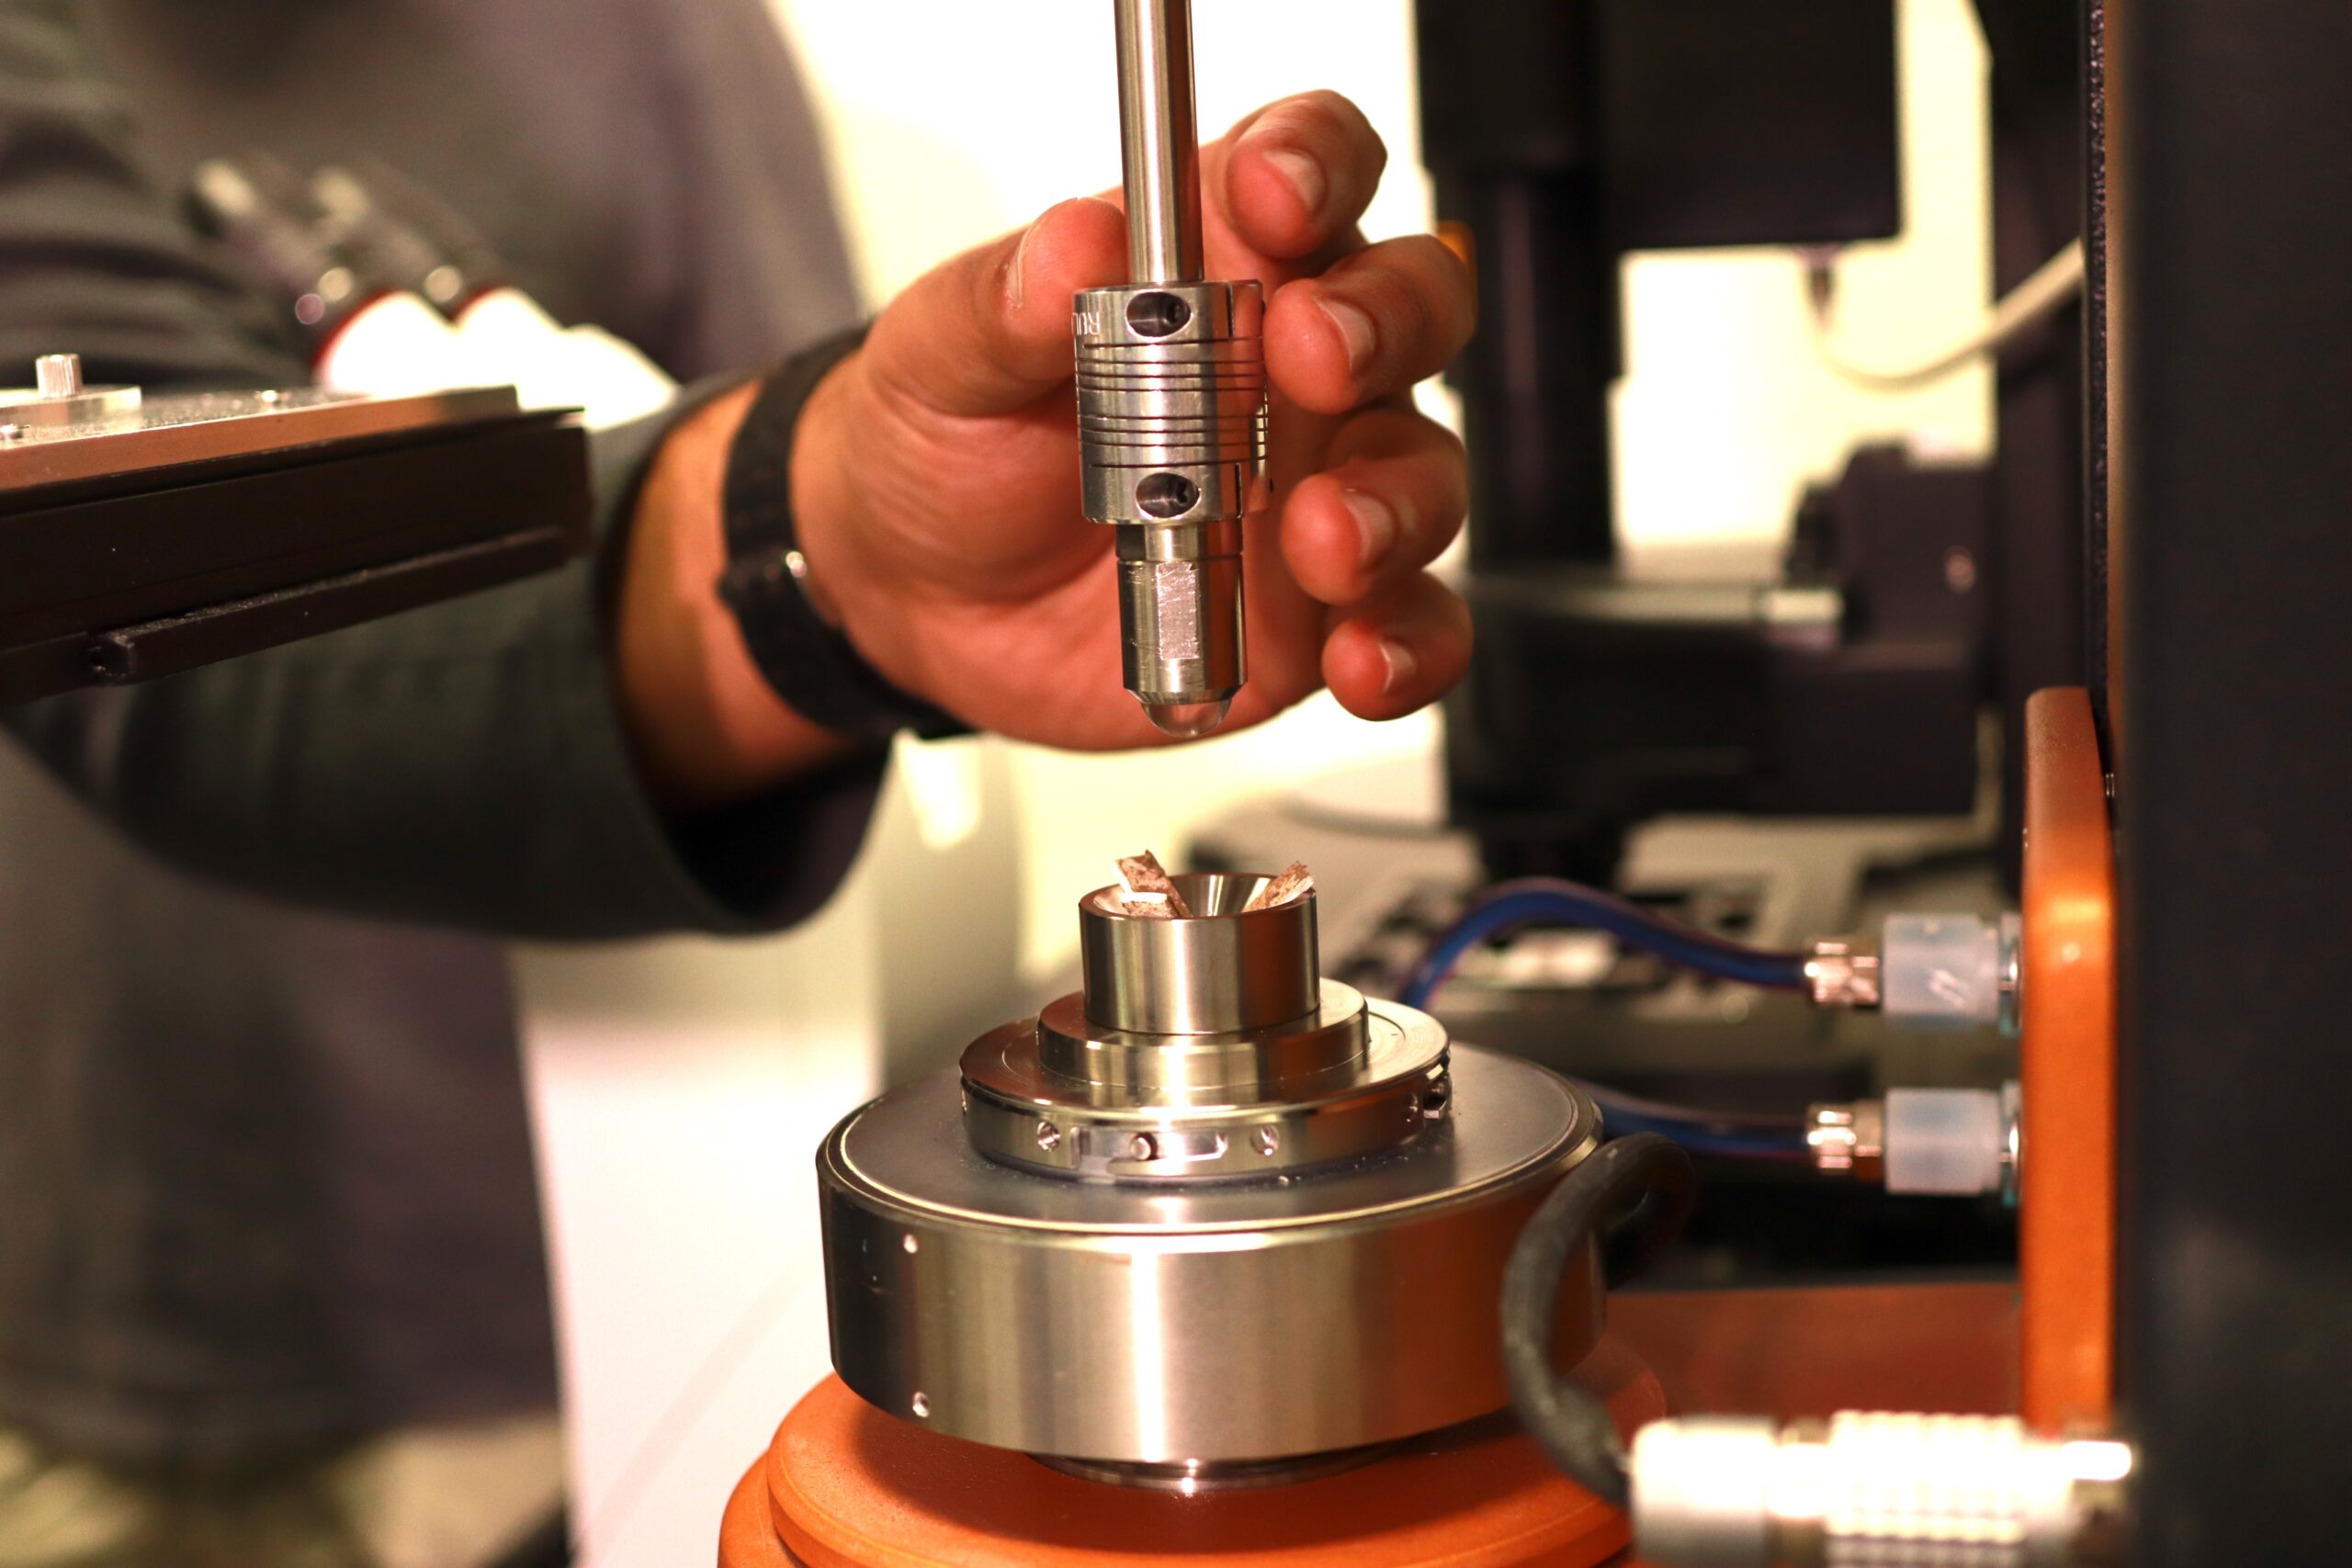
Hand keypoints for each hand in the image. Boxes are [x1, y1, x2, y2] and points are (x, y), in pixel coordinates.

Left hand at [616, 92, 1475, 806]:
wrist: (910, 598)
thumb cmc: (948, 440)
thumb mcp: (941, 357)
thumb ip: (1008, 303)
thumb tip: (1076, 242)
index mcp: (1216, 261)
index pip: (1309, 168)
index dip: (1315, 164)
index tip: (1272, 199)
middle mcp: (1293, 368)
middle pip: (1411, 308)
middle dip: (1383, 324)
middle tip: (1311, 360)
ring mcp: (1321, 490)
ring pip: (1424, 475)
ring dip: (1393, 503)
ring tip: (1322, 540)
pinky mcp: (1321, 613)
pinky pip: (1410, 628)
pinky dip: (1405, 646)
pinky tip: (1357, 659)